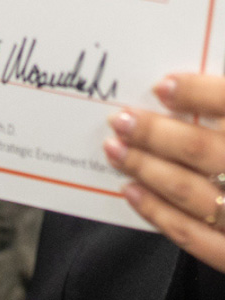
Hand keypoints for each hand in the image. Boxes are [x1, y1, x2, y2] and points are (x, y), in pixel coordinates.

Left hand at [106, 72, 224, 271]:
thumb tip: (196, 86)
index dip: (201, 94)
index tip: (164, 86)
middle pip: (208, 151)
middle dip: (157, 134)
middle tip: (121, 118)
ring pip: (195, 194)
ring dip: (147, 169)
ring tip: (117, 149)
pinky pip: (199, 240)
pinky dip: (160, 214)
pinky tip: (134, 192)